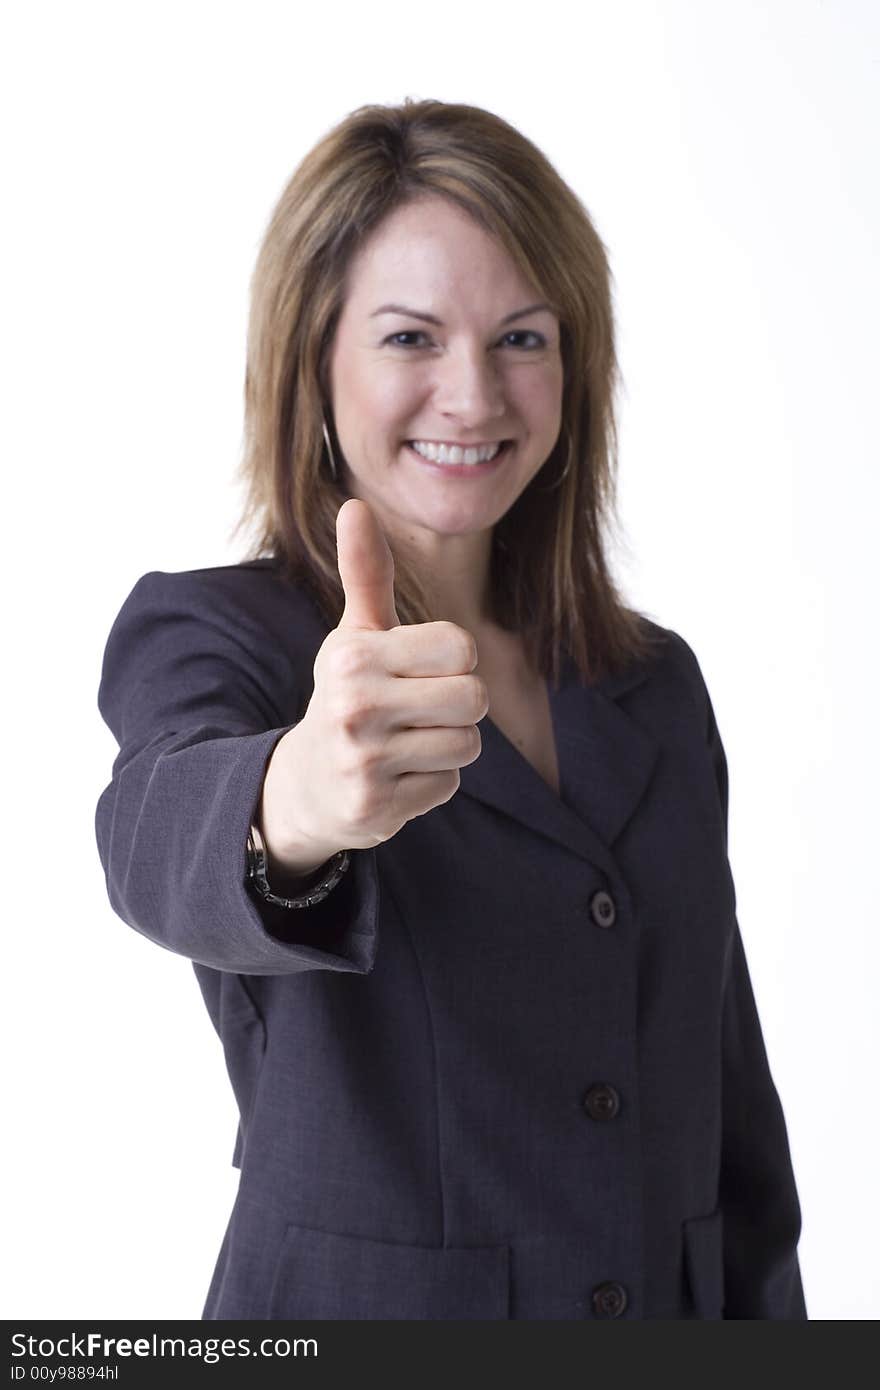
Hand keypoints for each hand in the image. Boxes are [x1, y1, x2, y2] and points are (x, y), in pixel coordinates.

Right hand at [261, 497, 487, 865]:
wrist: (304, 784)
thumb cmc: (347, 695)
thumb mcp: (354, 636)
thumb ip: (366, 573)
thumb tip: (355, 506)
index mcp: (354, 656)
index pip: (460, 647)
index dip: (454, 659)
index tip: (421, 669)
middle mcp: (355, 707)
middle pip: (473, 699)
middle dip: (460, 704)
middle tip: (423, 709)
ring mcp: (363, 762)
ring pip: (466, 745)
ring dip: (448, 745)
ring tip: (408, 742)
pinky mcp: (376, 808)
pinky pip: (448, 785)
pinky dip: (432, 782)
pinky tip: (398, 775)